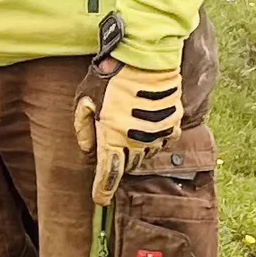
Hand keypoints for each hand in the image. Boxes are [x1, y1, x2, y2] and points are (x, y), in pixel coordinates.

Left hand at [73, 55, 182, 205]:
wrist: (144, 57)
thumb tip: (88, 148)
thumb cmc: (109, 76)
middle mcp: (136, 141)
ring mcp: (157, 134)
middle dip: (118, 159)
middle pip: (127, 164)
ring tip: (127, 120)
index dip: (102, 190)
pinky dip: (152, 135)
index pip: (108, 174)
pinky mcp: (172, 124)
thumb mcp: (84, 98)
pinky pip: (161, 139)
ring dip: (135, 146)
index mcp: (112, 137)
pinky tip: (144, 117)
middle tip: (112, 139)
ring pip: (144, 153)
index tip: (100, 200)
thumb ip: (83, 127)